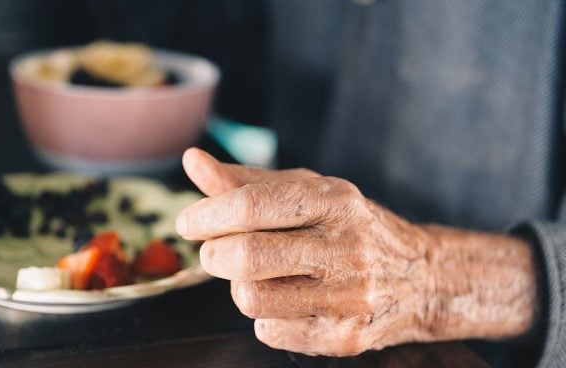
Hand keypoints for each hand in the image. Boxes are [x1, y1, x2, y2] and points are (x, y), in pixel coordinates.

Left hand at [177, 148, 538, 355]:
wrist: (419, 278)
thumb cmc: (348, 227)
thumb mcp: (306, 192)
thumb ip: (246, 180)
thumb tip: (193, 160)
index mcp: (333, 200)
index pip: (252, 205)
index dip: (207, 215)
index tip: (188, 223)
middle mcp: (346, 247)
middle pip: (246, 258)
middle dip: (214, 256)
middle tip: (216, 252)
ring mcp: (349, 296)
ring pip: (250, 299)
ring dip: (240, 287)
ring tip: (260, 276)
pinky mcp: (345, 336)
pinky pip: (269, 332)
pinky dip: (265, 316)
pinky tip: (287, 300)